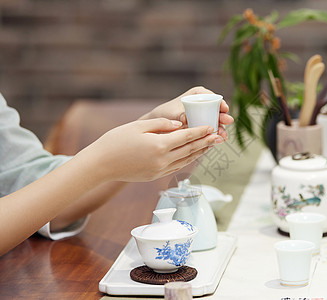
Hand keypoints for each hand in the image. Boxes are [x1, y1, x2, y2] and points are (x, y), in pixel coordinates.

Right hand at [77, 118, 221, 181]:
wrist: (101, 164)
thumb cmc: (116, 141)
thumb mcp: (139, 126)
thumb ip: (162, 124)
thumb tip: (180, 125)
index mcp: (159, 145)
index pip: (186, 137)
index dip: (200, 131)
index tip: (211, 127)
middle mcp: (162, 160)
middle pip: (190, 149)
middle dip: (205, 142)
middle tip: (219, 136)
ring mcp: (159, 170)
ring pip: (186, 160)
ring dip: (199, 153)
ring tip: (210, 146)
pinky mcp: (155, 176)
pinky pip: (177, 167)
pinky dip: (187, 160)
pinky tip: (193, 155)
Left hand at [140, 86, 233, 140]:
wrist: (158, 127)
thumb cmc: (163, 116)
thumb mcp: (171, 114)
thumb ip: (179, 115)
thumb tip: (186, 119)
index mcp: (197, 95)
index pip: (212, 96)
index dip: (220, 102)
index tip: (224, 108)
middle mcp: (203, 104)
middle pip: (217, 109)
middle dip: (223, 116)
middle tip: (227, 121)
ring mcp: (204, 116)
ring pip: (215, 121)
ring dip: (220, 128)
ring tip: (223, 136)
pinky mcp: (203, 126)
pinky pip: (211, 129)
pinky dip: (215, 135)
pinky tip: (218, 140)